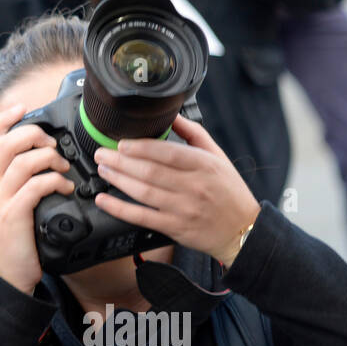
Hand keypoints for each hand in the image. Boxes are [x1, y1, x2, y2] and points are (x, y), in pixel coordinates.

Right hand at [0, 103, 74, 294]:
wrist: (9, 273)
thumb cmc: (15, 236)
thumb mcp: (7, 202)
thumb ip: (15, 179)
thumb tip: (36, 153)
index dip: (4, 119)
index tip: (21, 108)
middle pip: (6, 144)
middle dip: (34, 135)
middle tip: (52, 144)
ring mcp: (0, 201)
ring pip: (22, 162)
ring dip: (48, 159)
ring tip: (63, 168)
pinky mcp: (13, 215)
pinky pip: (35, 186)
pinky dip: (54, 181)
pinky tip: (65, 186)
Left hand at [91, 114, 260, 267]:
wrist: (244, 230)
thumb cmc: (230, 191)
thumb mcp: (218, 157)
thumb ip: (193, 134)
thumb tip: (171, 114)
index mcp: (204, 165)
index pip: (169, 153)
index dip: (142, 147)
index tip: (122, 143)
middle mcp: (194, 187)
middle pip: (151, 172)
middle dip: (121, 161)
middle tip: (102, 153)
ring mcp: (183, 209)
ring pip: (144, 193)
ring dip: (118, 180)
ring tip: (103, 169)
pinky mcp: (175, 228)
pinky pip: (142, 218)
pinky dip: (119, 209)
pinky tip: (104, 200)